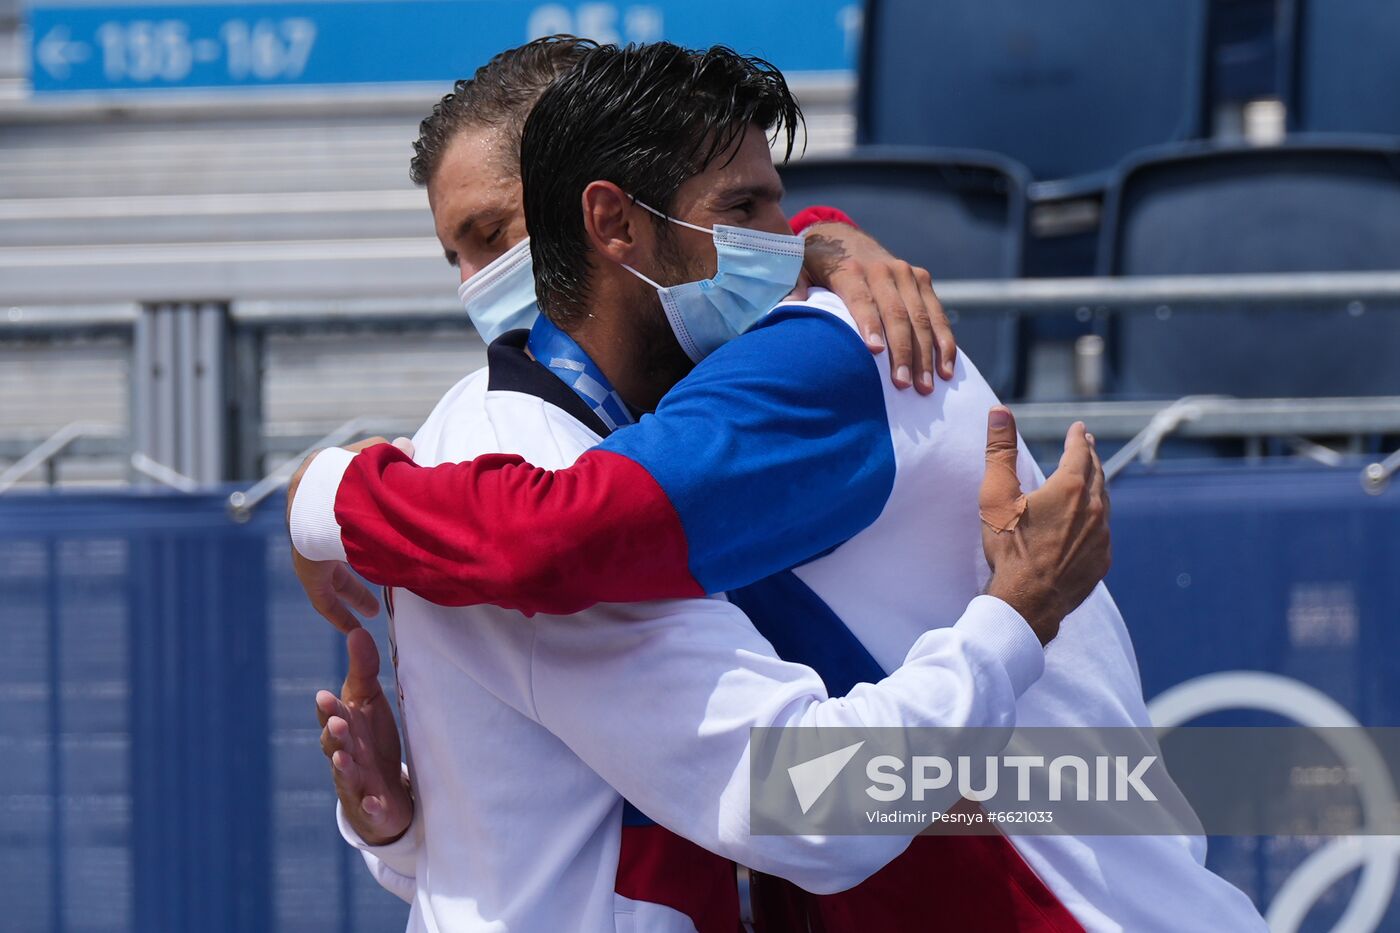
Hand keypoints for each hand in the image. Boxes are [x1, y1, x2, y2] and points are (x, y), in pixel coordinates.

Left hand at [287, 436, 414, 632]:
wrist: (323, 493)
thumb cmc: (351, 474)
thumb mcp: (375, 459)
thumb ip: (389, 456)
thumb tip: (406, 446)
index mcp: (323, 500)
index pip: (338, 517)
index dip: (359, 528)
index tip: (371, 539)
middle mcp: (313, 528)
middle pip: (333, 552)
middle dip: (355, 566)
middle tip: (373, 580)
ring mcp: (308, 552)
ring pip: (331, 579)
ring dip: (353, 592)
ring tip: (372, 610)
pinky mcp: (308, 574)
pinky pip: (323, 600)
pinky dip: (339, 613)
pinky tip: (353, 629)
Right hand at [317, 627, 413, 845]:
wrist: (384, 791)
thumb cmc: (371, 740)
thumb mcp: (369, 702)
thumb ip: (363, 669)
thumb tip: (357, 630)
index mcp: (344, 727)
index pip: (332, 715)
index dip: (329, 707)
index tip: (325, 696)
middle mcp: (344, 754)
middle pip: (335, 744)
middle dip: (334, 733)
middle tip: (337, 722)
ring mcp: (356, 782)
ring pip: (347, 774)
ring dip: (344, 766)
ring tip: (344, 758)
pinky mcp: (371, 806)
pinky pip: (370, 807)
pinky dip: (370, 805)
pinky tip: (375, 801)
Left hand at [792, 222, 955, 393]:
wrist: (843, 235)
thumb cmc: (816, 264)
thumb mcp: (797, 269)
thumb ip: (793, 287)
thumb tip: (788, 307)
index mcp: (850, 269)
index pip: (862, 299)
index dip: (869, 324)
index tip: (875, 352)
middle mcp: (882, 269)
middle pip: (897, 313)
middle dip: (902, 351)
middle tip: (903, 385)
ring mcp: (905, 273)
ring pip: (921, 317)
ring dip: (926, 354)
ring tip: (926, 386)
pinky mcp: (921, 278)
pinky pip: (936, 313)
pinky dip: (943, 342)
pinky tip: (945, 369)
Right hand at [978, 407, 1110, 644]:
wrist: (1027, 603)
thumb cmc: (1010, 549)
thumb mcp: (997, 497)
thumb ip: (1000, 451)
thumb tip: (1000, 411)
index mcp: (1071, 489)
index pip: (1079, 452)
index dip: (1077, 437)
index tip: (1078, 428)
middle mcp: (1094, 509)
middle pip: (1098, 474)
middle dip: (1091, 456)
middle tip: (1086, 445)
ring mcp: (1102, 536)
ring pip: (1105, 502)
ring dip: (1098, 486)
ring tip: (1090, 479)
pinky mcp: (1102, 560)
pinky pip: (1103, 530)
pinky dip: (1098, 517)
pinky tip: (1090, 522)